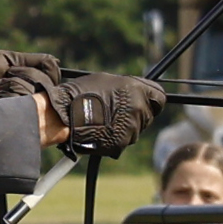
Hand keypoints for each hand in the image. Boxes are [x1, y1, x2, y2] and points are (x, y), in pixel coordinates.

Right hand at [48, 72, 169, 156]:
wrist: (63, 115)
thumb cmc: (81, 94)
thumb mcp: (106, 80)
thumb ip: (127, 88)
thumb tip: (136, 93)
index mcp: (137, 90)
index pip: (159, 97)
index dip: (154, 101)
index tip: (148, 103)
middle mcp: (138, 108)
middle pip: (148, 116)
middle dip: (137, 115)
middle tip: (118, 113)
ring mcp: (131, 127)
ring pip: (136, 130)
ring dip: (125, 128)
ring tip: (104, 120)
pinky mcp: (122, 143)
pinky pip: (123, 141)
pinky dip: (115, 138)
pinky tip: (101, 131)